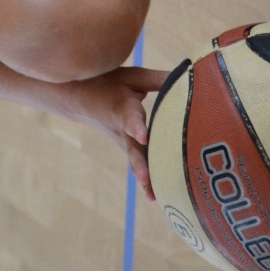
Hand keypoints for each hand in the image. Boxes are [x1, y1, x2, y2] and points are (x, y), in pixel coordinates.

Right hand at [63, 66, 169, 200]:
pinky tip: (156, 196)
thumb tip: (191, 74)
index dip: (136, 126)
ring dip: (144, 177)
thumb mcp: (131, 76)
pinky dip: (146, 179)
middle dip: (140, 163)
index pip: (130, 117)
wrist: (78, 99)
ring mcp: (122, 142)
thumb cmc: (108, 83)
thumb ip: (159, 79)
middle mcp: (121, 129)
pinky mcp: (126, 150)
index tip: (143, 136)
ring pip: (134, 161)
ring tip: (153, 195)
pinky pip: (137, 164)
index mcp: (122, 107)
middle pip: (132, 148)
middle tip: (146, 179)